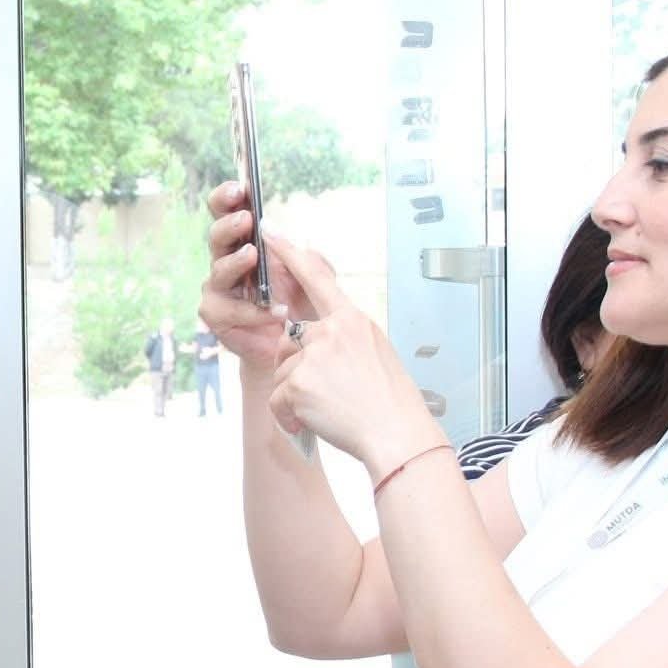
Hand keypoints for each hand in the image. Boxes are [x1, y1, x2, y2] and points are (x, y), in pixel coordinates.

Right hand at [198, 181, 315, 372]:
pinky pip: (227, 309)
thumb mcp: (314, 277)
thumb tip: (282, 236)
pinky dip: (252, 310)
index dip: (227, 198)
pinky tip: (275, 310)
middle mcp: (228, 262)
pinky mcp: (216, 315)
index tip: (239, 188)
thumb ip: (306, 257)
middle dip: (229, 225)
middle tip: (245, 219)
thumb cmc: (302, 305)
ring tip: (253, 256)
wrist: (294, 348)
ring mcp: (219, 289)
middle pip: (216, 236)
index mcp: (246, 242)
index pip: (228, 212)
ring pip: (218, 270)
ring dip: (237, 262)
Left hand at [268, 240, 439, 473]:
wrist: (397, 435)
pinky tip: (313, 422)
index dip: (291, 254)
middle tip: (329, 393)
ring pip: (283, 371)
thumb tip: (306, 338)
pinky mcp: (298, 382)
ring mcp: (314, 356)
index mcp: (353, 320)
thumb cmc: (390, 402)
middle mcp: (332, 331)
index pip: (317, 278)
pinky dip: (289, 415)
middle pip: (290, 340)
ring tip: (328, 411)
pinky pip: (278, 398)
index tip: (271, 231)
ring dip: (295, 395)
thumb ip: (341, 338)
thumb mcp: (374, 353)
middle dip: (298, 367)